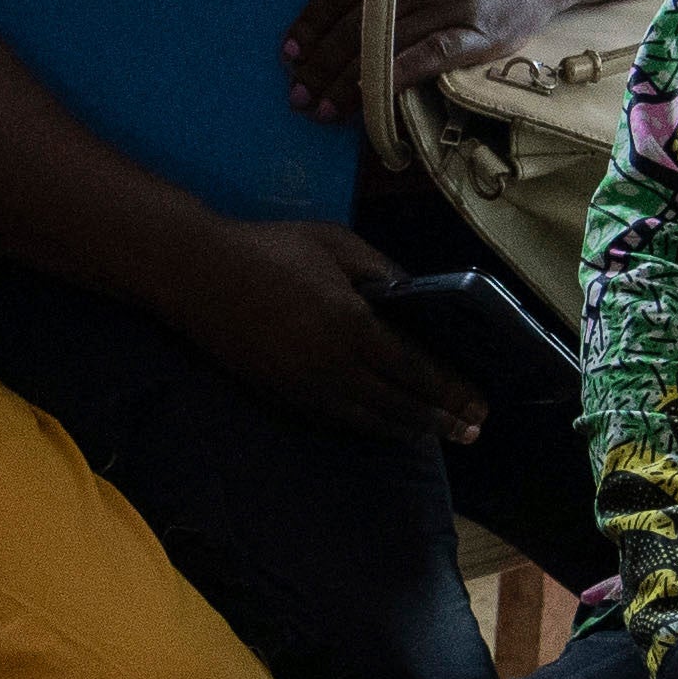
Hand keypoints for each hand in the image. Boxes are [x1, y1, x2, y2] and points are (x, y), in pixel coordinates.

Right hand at [177, 216, 482, 444]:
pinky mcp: (282, 396)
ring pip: (368, 420)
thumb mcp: (335, 244)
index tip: (478, 406)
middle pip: (398, 405)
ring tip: (432, 434)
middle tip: (469, 433)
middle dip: (438, 421)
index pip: (415, 370)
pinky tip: (382, 425)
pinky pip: (336, 420)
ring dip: (405, 429)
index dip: (451, 392)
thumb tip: (416, 297)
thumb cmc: (270, 250)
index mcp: (352, 326)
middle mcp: (333, 367)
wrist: (198, 275)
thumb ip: (381, 270)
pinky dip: (368, 426)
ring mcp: (305, 388)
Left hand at [288, 0, 598, 123]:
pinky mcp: (485, 36)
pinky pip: (430, 60)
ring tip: (319, 106)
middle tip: (296, 91)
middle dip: (322, 61)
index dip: (313, 20)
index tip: (289, 50)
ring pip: (389, 46)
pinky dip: (394, 78)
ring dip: (347, 82)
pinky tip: (366, 98)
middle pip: (361, 22)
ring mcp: (460, 6)